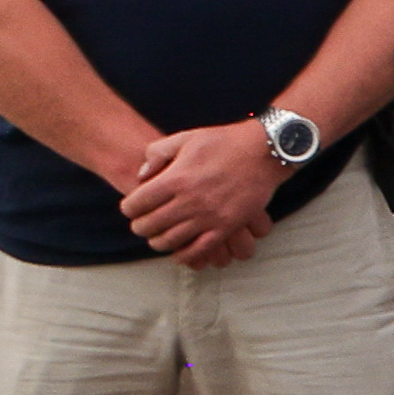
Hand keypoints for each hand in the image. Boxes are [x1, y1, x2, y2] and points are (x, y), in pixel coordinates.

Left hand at [110, 121, 278, 260]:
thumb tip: (142, 175)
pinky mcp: (226, 227)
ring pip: (169, 241)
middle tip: (142, 224)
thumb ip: (157, 153)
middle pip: (148, 226)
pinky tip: (179, 253)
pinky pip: (198, 251)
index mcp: (176, 178)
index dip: (129, 208)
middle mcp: (189, 200)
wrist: (264, 151)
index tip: (132, 208)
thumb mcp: (186, 138)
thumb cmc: (225, 142)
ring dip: (158, 242)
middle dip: (140, 227)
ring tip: (158, 237)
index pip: (136, 204)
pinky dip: (184, 256)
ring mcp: (208, 216)